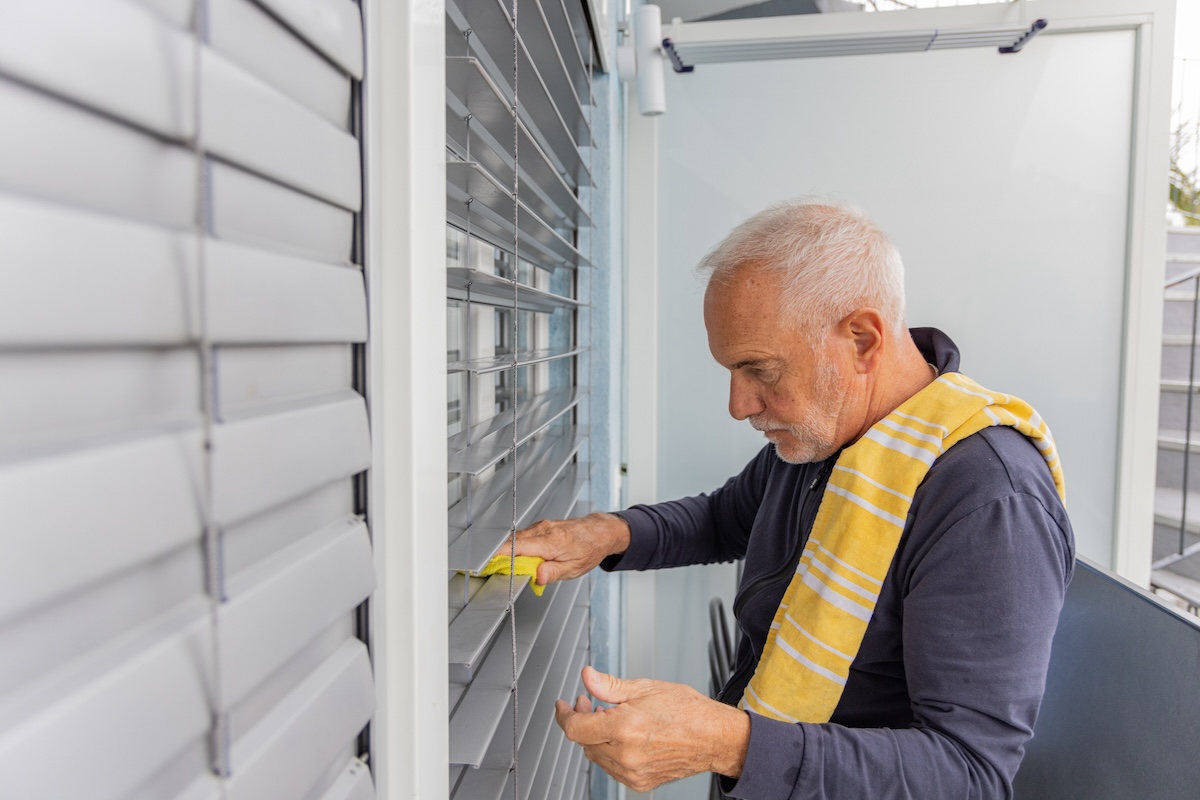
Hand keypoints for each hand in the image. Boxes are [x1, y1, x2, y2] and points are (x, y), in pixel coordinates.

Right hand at [502, 513, 630, 585]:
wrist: (599, 532)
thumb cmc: (589, 549)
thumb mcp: (573, 568)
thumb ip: (552, 572)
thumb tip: (537, 577)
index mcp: (551, 542)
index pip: (517, 546)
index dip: (499, 554)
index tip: (487, 562)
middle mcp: (544, 530)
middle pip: (512, 541)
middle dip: (499, 554)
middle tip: (492, 569)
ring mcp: (542, 526)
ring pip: (517, 538)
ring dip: (509, 551)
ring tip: (509, 566)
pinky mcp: (541, 526)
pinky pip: (524, 536)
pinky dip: (518, 546)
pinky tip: (524, 557)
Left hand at [554, 666, 749, 792]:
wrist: (714, 738)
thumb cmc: (687, 711)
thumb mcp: (645, 688)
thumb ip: (609, 685)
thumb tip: (588, 677)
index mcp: (624, 727)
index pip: (575, 727)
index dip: (564, 715)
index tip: (563, 706)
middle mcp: (626, 754)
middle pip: (584, 741)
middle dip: (583, 721)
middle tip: (592, 703)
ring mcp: (632, 772)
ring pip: (596, 755)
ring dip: (597, 737)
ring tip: (612, 718)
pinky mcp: (640, 782)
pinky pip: (612, 768)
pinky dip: (611, 752)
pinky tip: (624, 737)